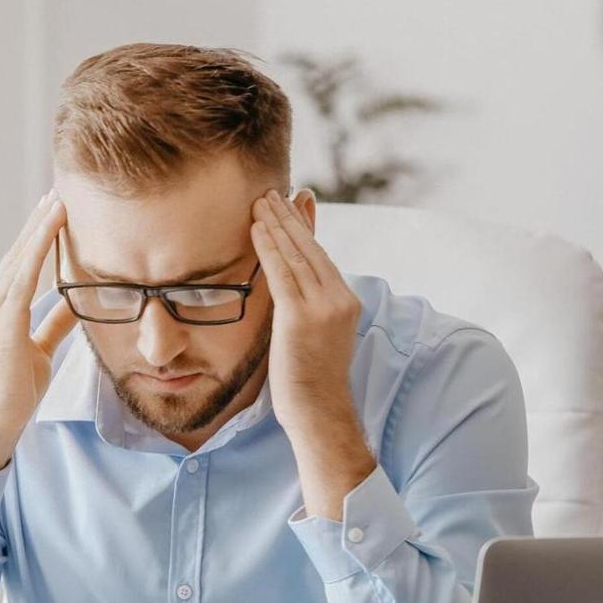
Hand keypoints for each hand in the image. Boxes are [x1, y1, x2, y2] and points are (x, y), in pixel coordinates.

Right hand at [0, 190, 78, 486]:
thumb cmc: (16, 388)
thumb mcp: (41, 348)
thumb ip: (54, 323)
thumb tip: (73, 302)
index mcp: (0, 306)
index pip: (23, 262)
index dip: (39, 235)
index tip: (56, 209)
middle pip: (20, 250)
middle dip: (39, 220)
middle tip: (58, 189)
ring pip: (22, 254)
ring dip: (41, 224)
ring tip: (58, 197)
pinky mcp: (4, 316)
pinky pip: (25, 272)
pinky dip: (40, 244)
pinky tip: (53, 223)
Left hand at [250, 189, 375, 518]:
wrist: (318, 411)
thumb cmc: (309, 379)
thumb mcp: (312, 334)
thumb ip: (305, 305)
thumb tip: (293, 289)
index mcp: (345, 300)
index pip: (320, 255)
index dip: (302, 227)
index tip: (291, 201)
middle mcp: (340, 298)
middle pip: (310, 248)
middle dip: (288, 217)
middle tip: (270, 191)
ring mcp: (324, 306)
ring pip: (297, 255)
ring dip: (276, 224)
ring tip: (259, 201)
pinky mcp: (302, 316)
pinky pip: (282, 273)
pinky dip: (269, 247)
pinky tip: (257, 228)